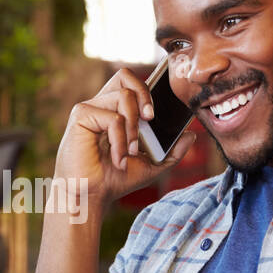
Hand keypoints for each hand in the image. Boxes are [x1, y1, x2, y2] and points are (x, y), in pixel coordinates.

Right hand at [54, 67, 197, 211]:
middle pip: (125, 75)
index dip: (147, 89)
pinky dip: (121, 140)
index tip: (157, 114)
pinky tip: (119, 158)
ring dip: (134, 128)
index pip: (131, 82)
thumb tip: (191, 136)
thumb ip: (172, 151)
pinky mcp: (81, 116)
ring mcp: (89, 109)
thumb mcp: (152, 166)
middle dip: (144, 94)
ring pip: (123, 97)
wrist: (91, 196)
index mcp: (114, 110)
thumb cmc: (114, 179)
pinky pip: (112, 118)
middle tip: (151, 119)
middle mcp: (101, 105)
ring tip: (131, 152)